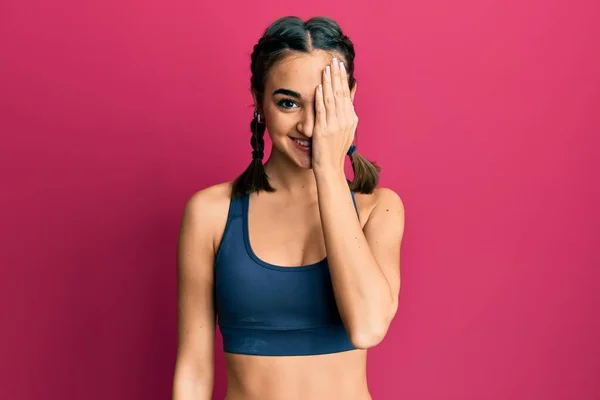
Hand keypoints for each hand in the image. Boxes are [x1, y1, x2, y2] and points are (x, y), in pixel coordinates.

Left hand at [312, 57, 357, 172]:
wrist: (330, 168)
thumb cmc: (334, 150)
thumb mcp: (346, 129)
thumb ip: (347, 111)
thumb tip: (351, 92)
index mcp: (350, 119)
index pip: (346, 94)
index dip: (343, 79)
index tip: (340, 65)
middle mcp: (345, 120)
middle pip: (341, 93)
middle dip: (337, 76)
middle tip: (334, 60)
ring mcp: (334, 125)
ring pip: (332, 99)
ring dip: (328, 83)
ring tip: (326, 69)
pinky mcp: (323, 130)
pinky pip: (322, 111)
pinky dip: (320, 99)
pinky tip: (318, 87)